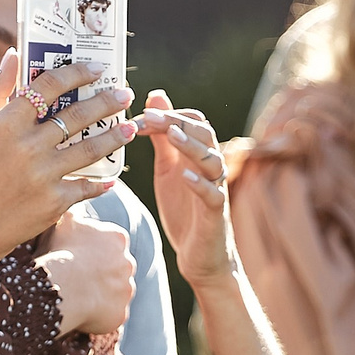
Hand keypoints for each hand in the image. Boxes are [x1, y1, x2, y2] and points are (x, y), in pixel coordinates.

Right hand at [0, 51, 126, 288]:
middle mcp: (27, 147)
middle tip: (124, 94)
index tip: (95, 67)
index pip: (47, 87)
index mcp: (6, 125)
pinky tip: (112, 176)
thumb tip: (14, 54)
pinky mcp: (54, 202)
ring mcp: (43, 176)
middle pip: (76, 116)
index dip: (74, 73)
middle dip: (106, 102)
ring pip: (89, 149)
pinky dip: (101, 182)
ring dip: (114, 137)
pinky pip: (86, 186)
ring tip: (130, 128)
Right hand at [36, 207, 133, 336]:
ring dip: (101, 294)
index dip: (92, 251)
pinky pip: (111, 314)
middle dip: (101, 273)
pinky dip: (99, 315)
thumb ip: (72, 212)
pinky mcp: (122, 313)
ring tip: (78, 297)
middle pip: (116, 268)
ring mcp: (127, 289)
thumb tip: (72, 201)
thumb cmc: (60, 252)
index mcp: (117, 238)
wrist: (63, 286)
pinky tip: (81, 313)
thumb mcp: (63, 223)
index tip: (76, 257)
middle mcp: (129, 262)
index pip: (110, 243)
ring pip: (115, 292)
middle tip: (77, 278)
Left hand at [137, 90, 239, 284]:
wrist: (201, 256)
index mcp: (197, 154)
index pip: (193, 120)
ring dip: (191, 146)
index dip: (167, 113)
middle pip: (204, 133)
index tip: (138, 116)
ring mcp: (215, 189)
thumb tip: (155, 99)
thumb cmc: (184, 209)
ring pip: (212, 160)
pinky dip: (200, 184)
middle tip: (149, 118)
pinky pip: (213, 195)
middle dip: (176, 122)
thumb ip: (161, 136)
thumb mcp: (168, 168)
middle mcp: (210, 167)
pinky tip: (185, 176)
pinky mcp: (215, 213)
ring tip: (171, 135)